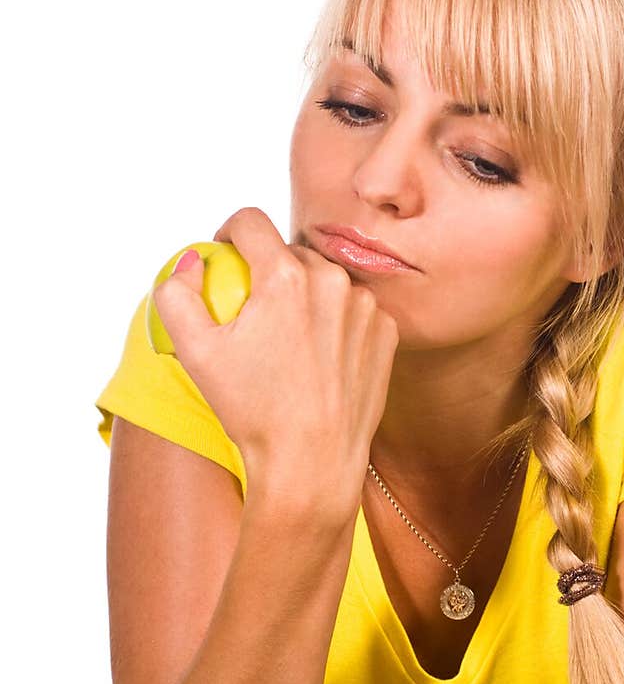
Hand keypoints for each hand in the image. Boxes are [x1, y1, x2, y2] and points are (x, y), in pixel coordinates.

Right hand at [151, 207, 399, 519]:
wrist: (311, 462)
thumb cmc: (251, 410)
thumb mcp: (194, 352)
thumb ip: (177, 293)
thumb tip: (193, 261)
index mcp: (285, 275)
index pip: (250, 221)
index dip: (228, 231)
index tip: (225, 255)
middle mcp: (332, 280)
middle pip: (290, 252)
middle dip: (269, 271)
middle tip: (255, 315)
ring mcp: (366, 306)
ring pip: (325, 281)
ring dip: (306, 297)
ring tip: (290, 343)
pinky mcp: (386, 332)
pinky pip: (354, 311)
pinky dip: (336, 324)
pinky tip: (320, 360)